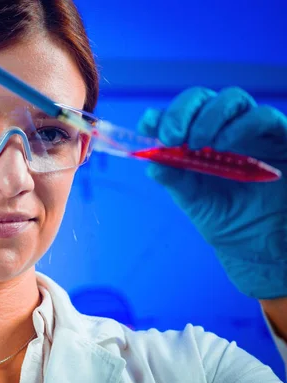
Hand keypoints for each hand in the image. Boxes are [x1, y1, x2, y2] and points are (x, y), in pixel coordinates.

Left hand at [138, 87, 286, 298]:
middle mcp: (222, 129)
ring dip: (208, 117)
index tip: (148, 126)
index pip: (176, 115)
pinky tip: (224, 146)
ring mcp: (252, 130)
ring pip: (231, 98)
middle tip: (172, 137)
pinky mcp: (281, 136)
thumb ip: (174, 179)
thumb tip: (151, 163)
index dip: (161, 115)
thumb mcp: (193, 201)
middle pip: (200, 97)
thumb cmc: (225, 219)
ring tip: (198, 145)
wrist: (260, 244)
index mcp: (196, 141)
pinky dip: (240, 126)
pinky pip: (263, 116)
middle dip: (182, 112)